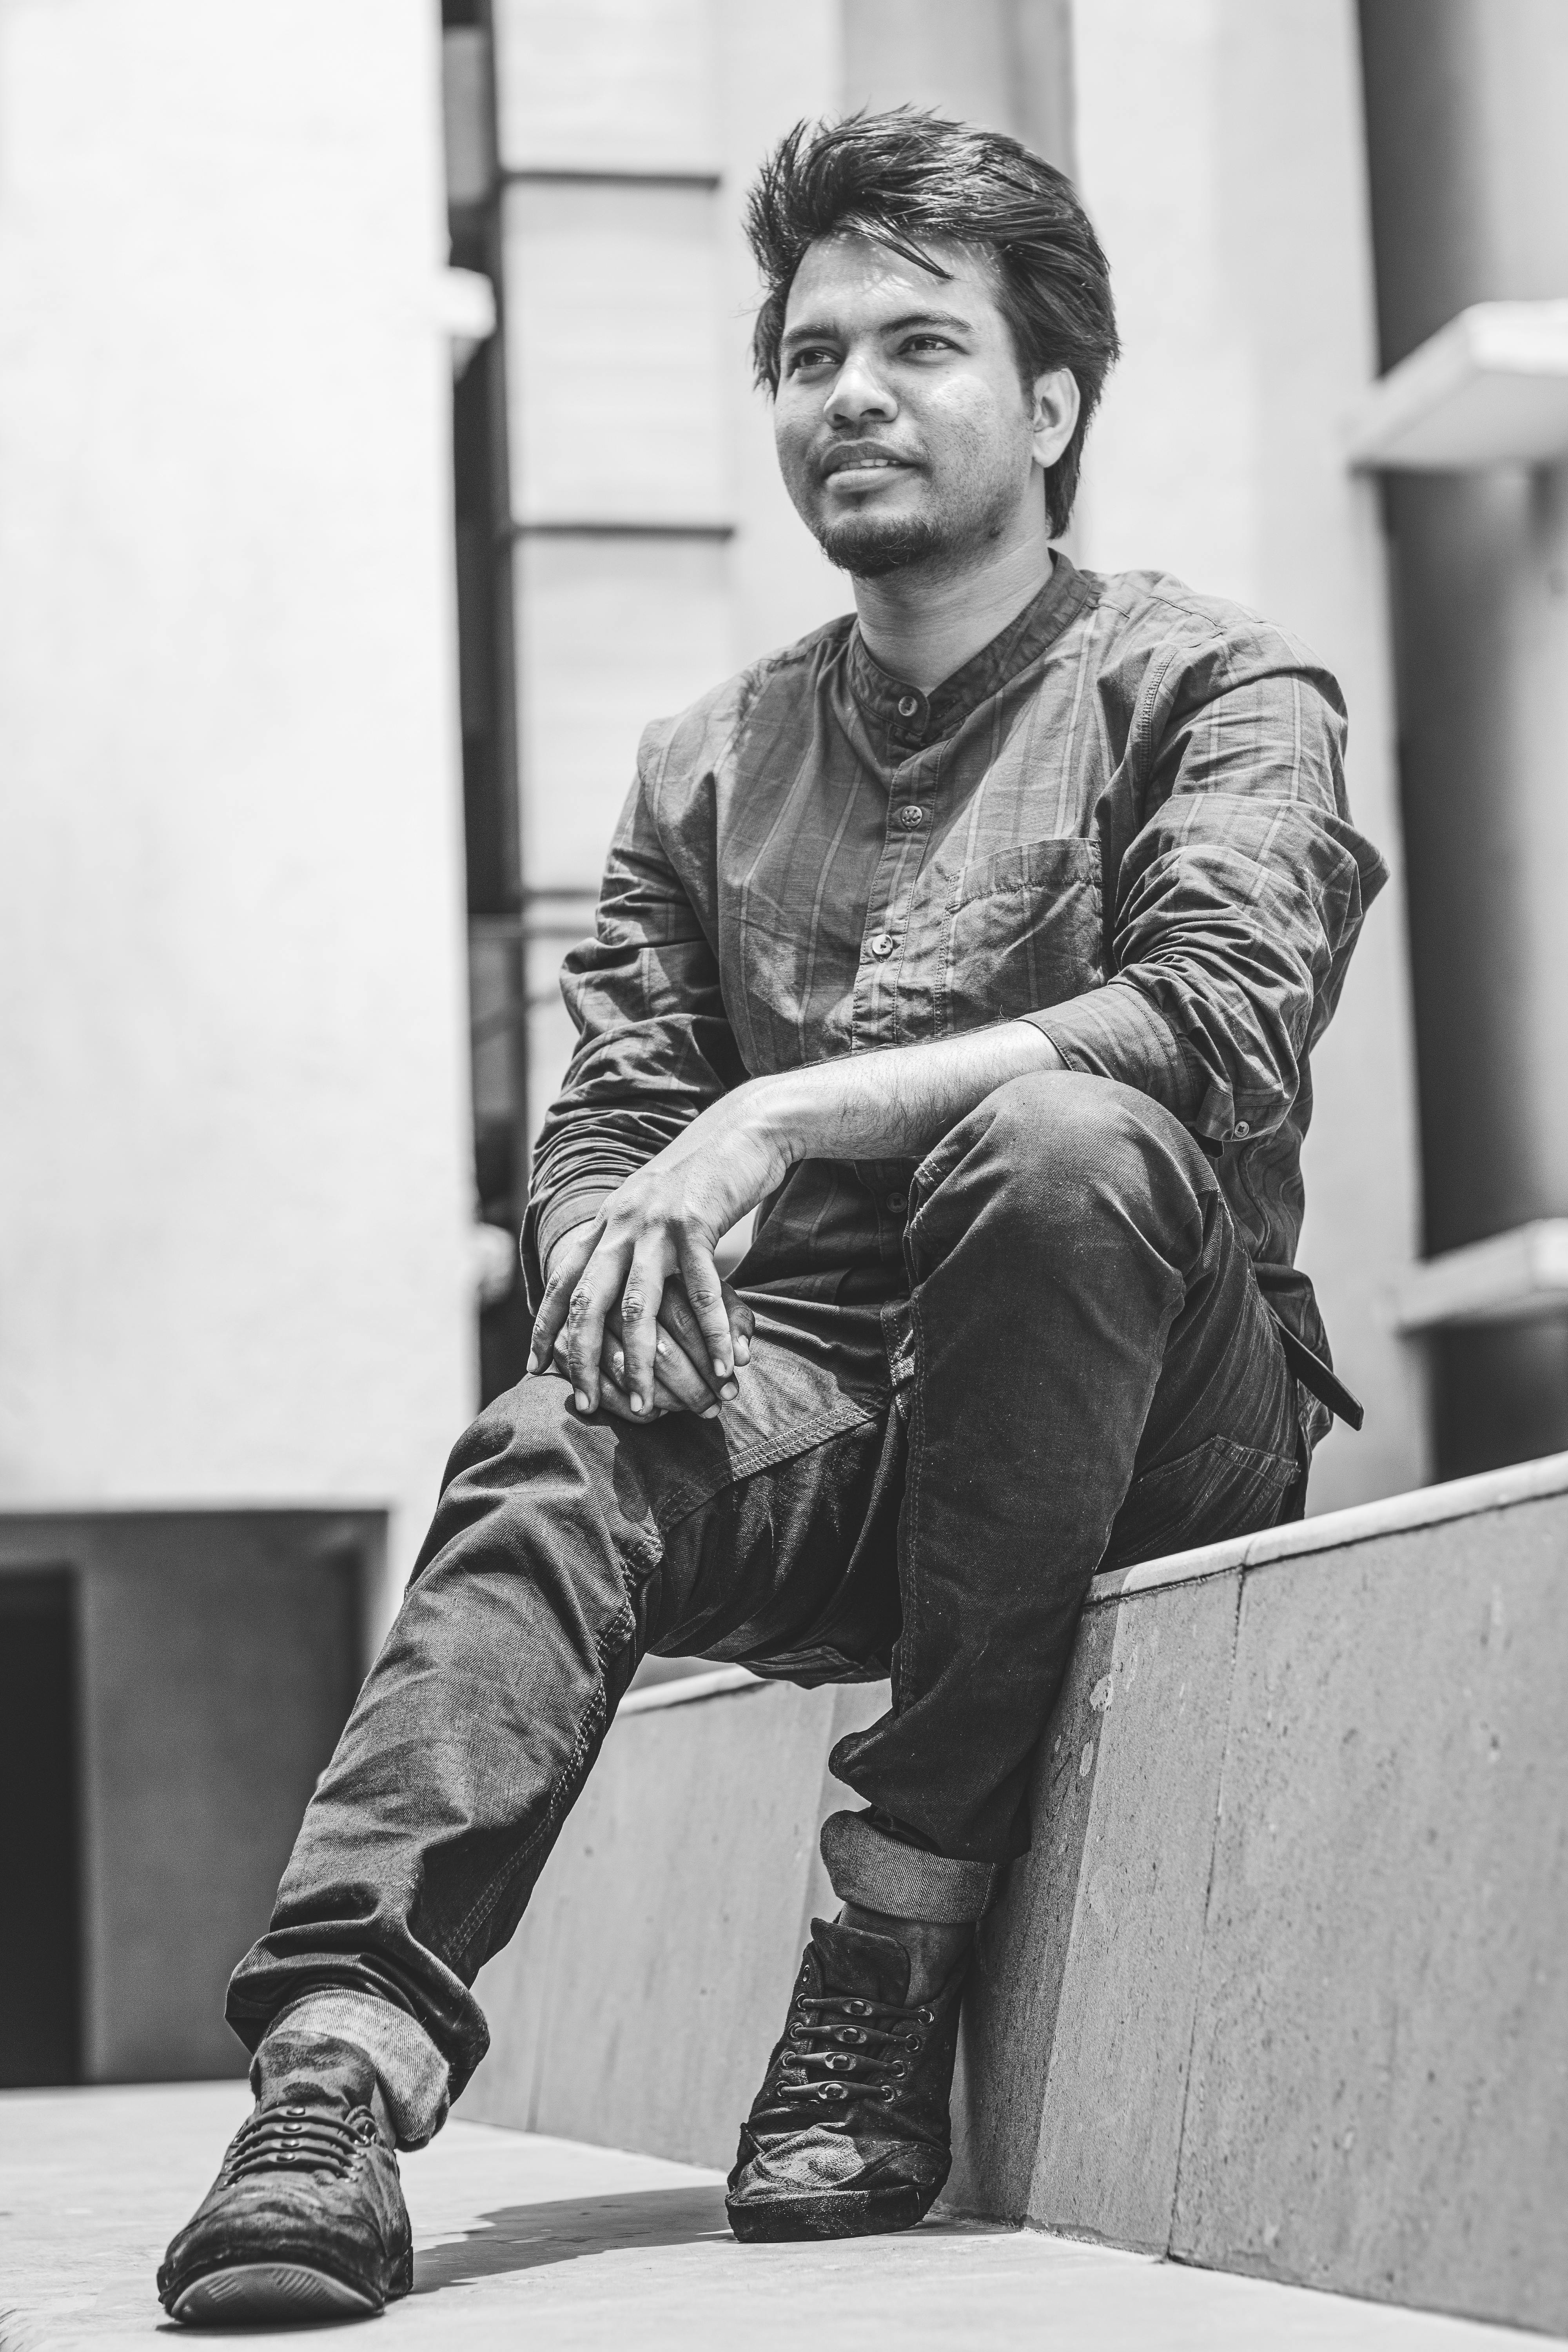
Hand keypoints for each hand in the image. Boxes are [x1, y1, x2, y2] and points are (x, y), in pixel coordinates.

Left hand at [528, 1088, 782, 1415]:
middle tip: (586, 1404)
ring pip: (637, 1307)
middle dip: (582, 1359)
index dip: (544, 1326)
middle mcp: (620, 1222)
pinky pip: (701, 1293)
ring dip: (641, 1363)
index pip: (561, 1281)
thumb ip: (625, 1239)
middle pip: (587, 1303)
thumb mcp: (648, 1205)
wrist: (743, 1129)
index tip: (534, 1367)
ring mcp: (656, 1224)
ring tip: (647, 1407)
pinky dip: (712, 1335)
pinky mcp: (698, 1224)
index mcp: (605, 1220)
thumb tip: (608, 1282)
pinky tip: (723, 1367)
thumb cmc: (700, 1177)